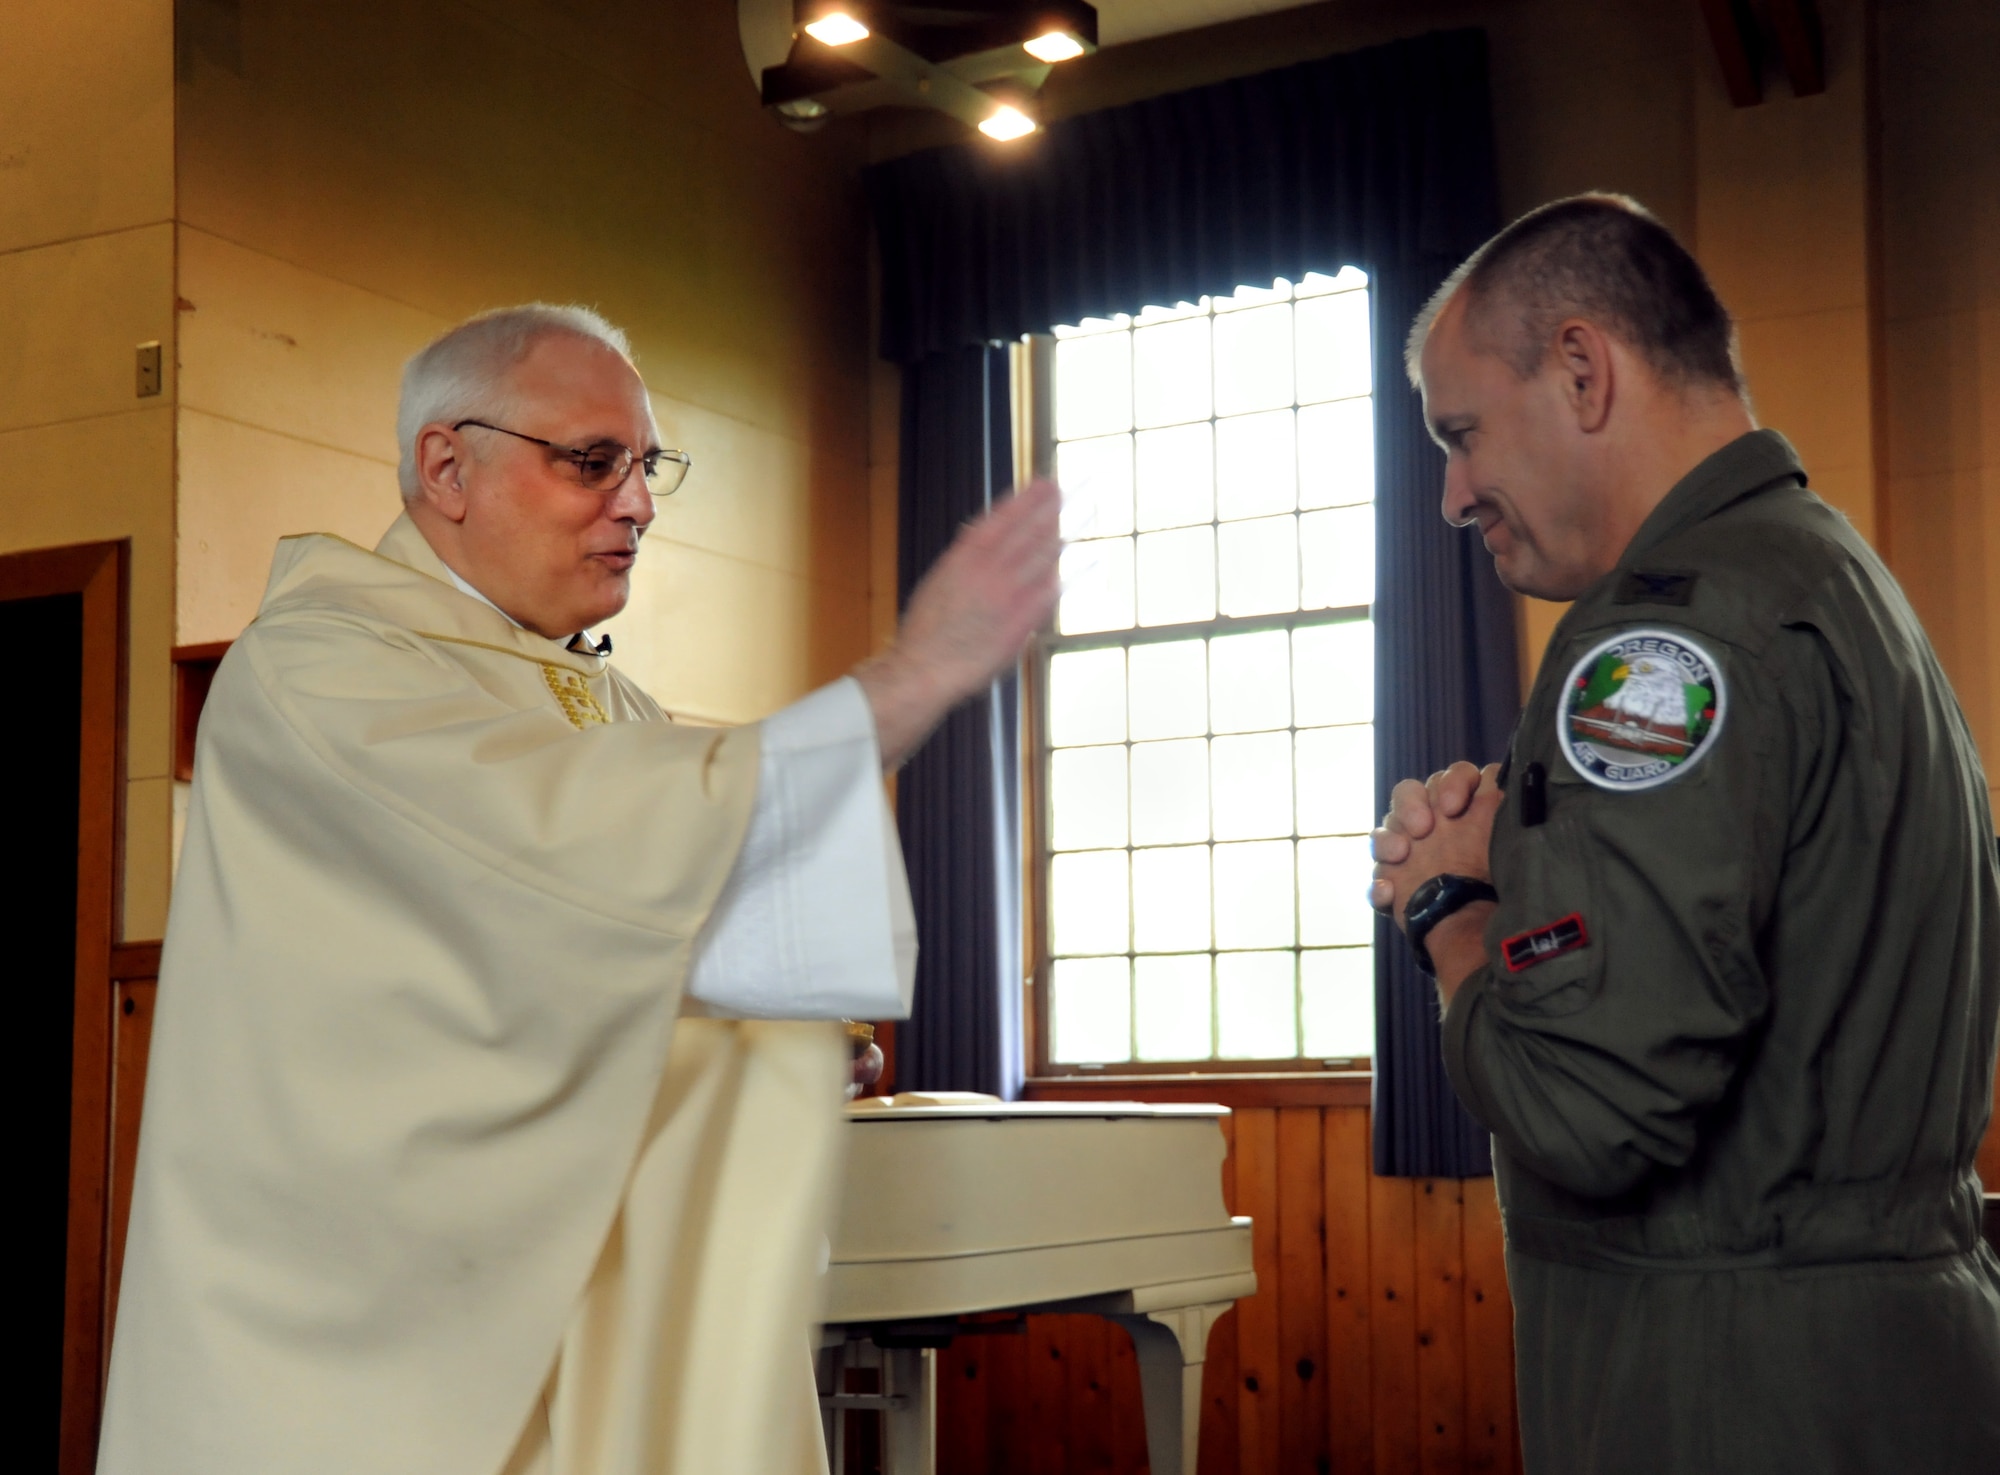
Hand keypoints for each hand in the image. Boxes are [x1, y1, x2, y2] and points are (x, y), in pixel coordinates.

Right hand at [856, 479, 1061, 768]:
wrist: (923, 668)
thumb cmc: (927, 631)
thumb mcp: (939, 581)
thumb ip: (965, 559)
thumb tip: (980, 538)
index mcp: (963, 556)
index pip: (1002, 517)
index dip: (1027, 498)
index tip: (1044, 483)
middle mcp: (988, 569)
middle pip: (1028, 530)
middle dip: (1052, 507)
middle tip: (1073, 489)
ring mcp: (1006, 594)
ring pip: (1044, 554)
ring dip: (1068, 529)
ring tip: (1088, 510)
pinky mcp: (1021, 620)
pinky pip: (1056, 590)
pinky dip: (1077, 573)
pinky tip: (1093, 559)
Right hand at [1369, 761, 1499, 927]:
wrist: (1484, 930)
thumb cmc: (1500, 880)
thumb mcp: (1507, 837)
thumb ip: (1502, 803)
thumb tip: (1501, 782)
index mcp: (1465, 808)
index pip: (1455, 776)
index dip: (1452, 784)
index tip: (1454, 807)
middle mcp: (1434, 824)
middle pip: (1408, 793)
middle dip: (1410, 806)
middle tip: (1422, 828)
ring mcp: (1409, 851)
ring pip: (1385, 831)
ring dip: (1388, 841)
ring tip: (1401, 855)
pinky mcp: (1393, 883)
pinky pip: (1377, 879)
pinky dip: (1379, 886)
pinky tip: (1389, 892)